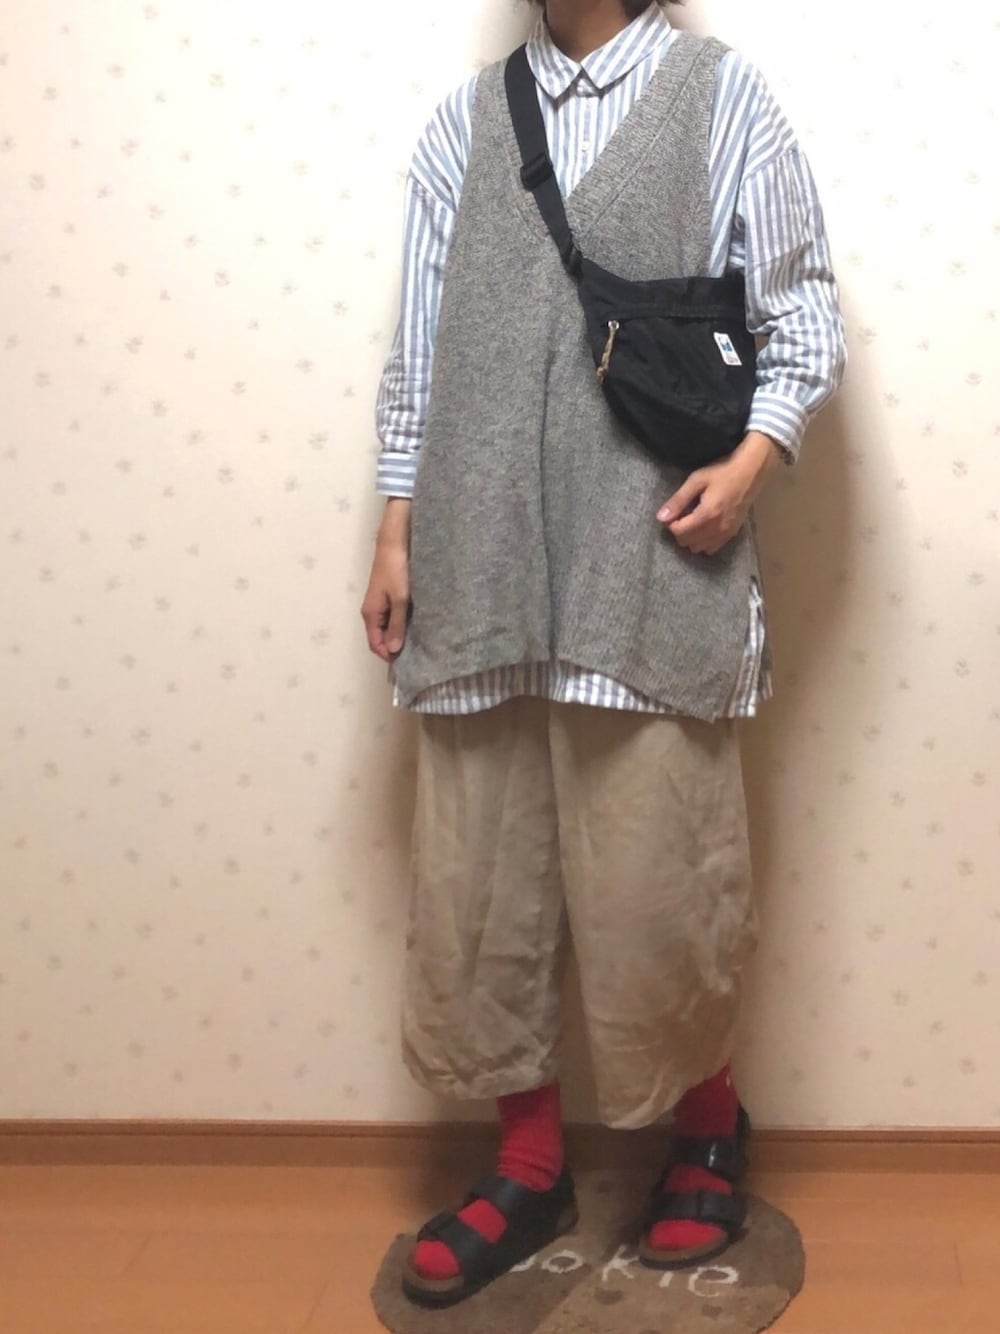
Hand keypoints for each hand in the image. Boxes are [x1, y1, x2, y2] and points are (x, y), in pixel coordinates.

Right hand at [361, 499, 411, 660]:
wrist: (394, 543)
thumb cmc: (396, 570)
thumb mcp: (399, 599)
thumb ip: (397, 625)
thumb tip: (393, 649)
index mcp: (370, 614)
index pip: (375, 644)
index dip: (388, 655)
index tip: (407, 662)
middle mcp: (371, 612)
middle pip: (380, 638)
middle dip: (394, 647)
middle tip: (416, 653)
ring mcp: (379, 605)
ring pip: (387, 628)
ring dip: (398, 636)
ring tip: (418, 641)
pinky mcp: (387, 598)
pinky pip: (392, 618)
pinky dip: (401, 624)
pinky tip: (415, 625)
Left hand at [657, 432, 781, 555]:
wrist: (752, 471)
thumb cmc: (723, 471)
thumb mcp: (697, 480)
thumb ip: (678, 500)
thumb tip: (661, 517)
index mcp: (706, 515)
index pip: (679, 532)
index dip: (671, 523)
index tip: (674, 512)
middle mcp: (717, 529)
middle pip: (687, 542)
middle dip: (680, 531)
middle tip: (683, 515)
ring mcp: (726, 534)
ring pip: (698, 548)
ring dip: (691, 538)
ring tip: (693, 520)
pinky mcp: (733, 534)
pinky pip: (712, 549)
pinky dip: (704, 542)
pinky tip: (705, 527)